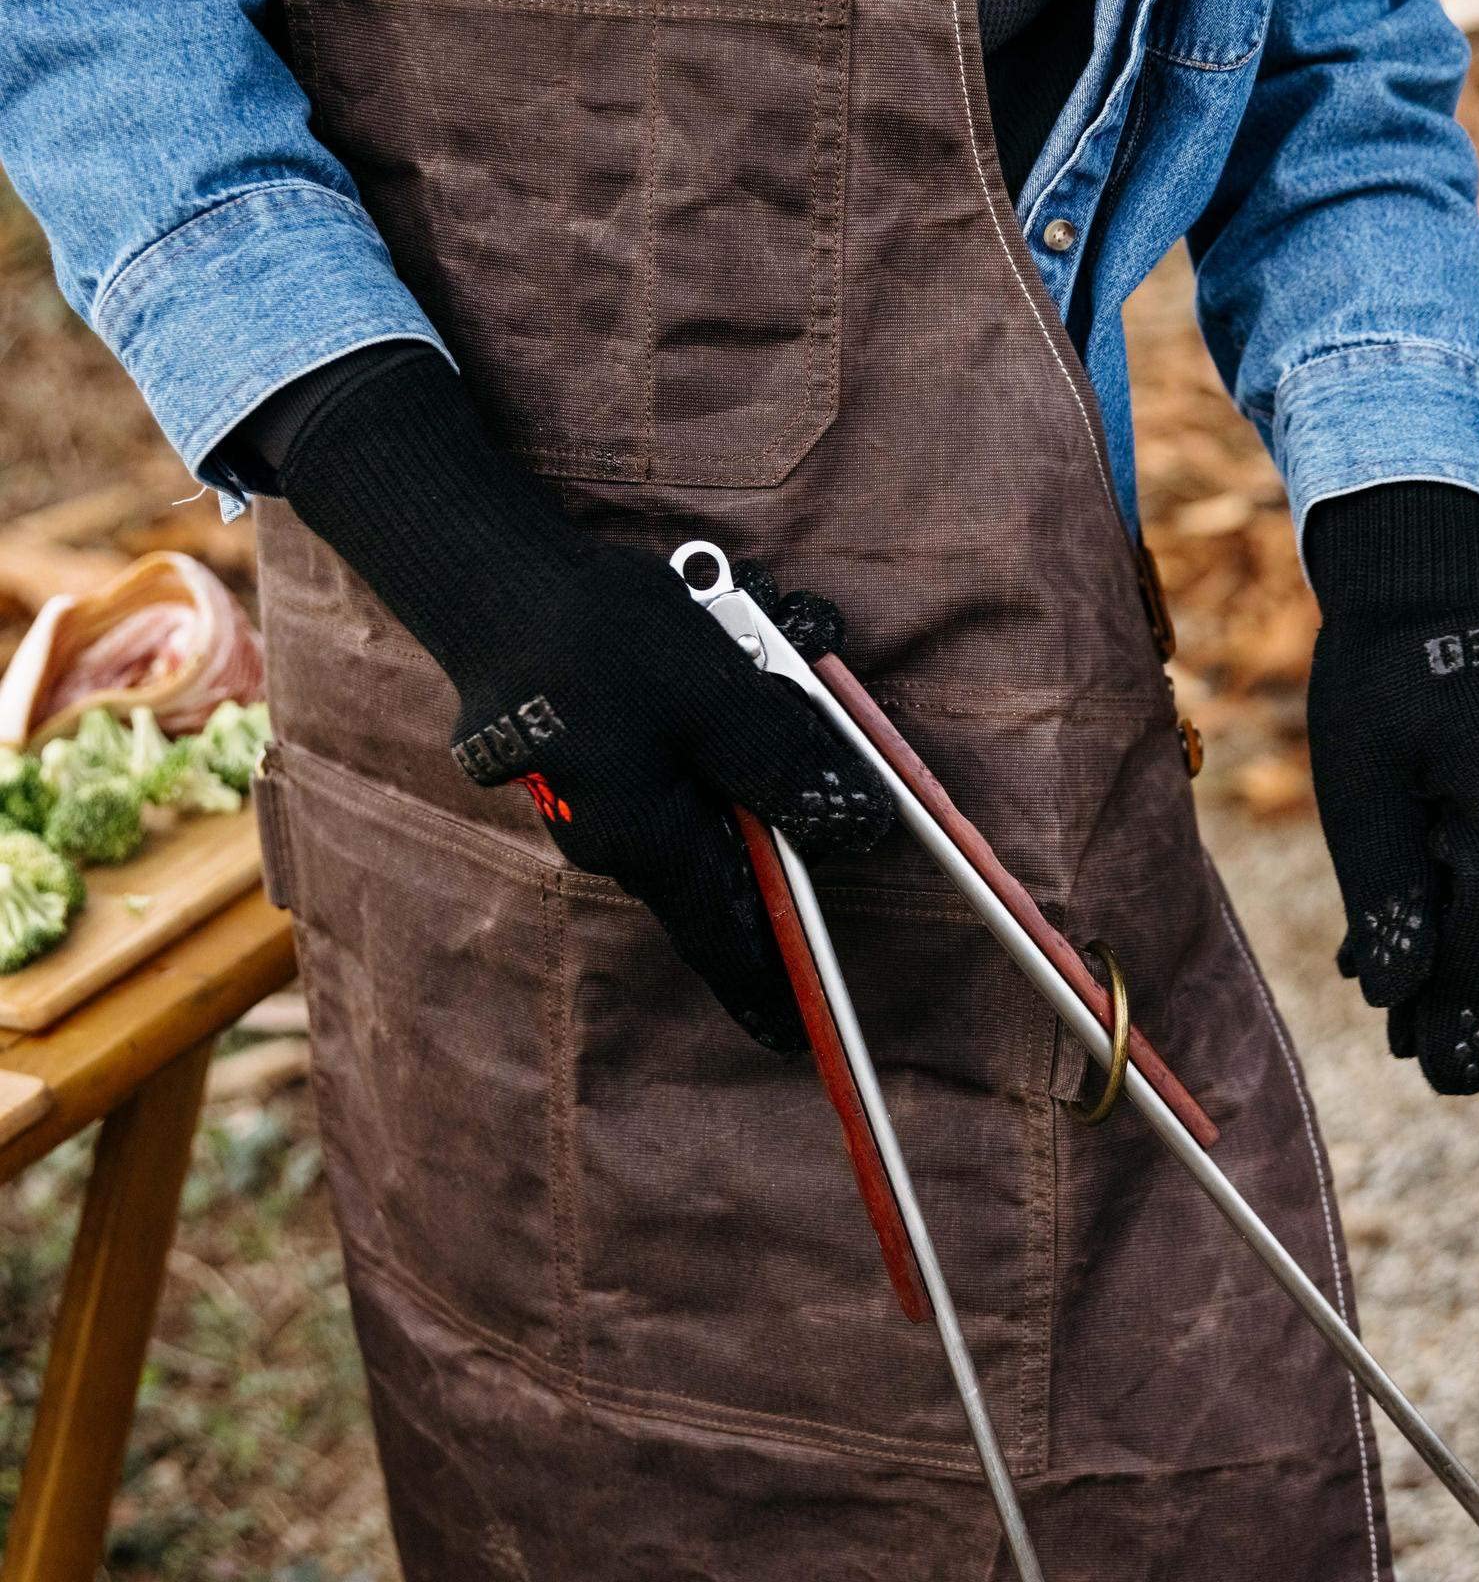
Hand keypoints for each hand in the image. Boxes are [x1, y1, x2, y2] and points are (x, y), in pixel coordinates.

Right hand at [272, 350, 893, 1051]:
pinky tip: (716, 649)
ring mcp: (589, 791)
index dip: (762, 985)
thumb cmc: (599, 640)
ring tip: (761, 658)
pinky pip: (665, 754)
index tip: (793, 1035)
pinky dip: (705, 715)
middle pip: (719, 855)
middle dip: (773, 814)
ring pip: (695, 792)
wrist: (490, 578)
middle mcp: (612, 833)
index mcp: (645, 839)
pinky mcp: (581, 747)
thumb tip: (853, 830)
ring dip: (741, 740)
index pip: (720, 937)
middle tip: (808, 750)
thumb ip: (785, 764)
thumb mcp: (718, 697)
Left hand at [1304, 484, 1478, 1094]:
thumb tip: (1397, 999)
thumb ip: (1385, 889)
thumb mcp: (1356, 782)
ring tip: (1404, 1005)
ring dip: (1473, 943)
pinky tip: (1433, 927)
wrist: (1432, 584)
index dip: (1474, 1001)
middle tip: (1411, 1054)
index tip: (1445, 1076)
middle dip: (1464, 987)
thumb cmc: (1379, 681)